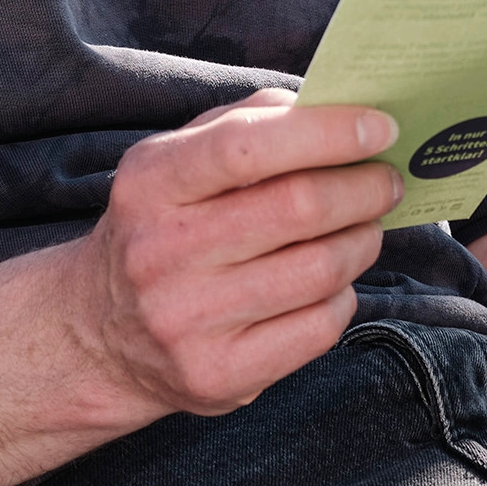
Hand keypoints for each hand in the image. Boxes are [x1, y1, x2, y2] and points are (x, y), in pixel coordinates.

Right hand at [58, 90, 401, 422]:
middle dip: (362, 188)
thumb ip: (249, 122)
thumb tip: (338, 109)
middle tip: (386, 181)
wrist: (100, 333)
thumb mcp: (176, 160)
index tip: (380, 128)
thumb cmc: (163, 226)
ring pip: (319, 270)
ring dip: (362, 241)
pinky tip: (331, 283)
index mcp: (150, 183)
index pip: (247, 145)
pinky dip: (342, 297)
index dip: (327, 133)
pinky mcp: (218, 377)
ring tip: (364, 228)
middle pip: (297, 208)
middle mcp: (160, 252)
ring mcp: (187, 321)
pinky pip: (318, 327)